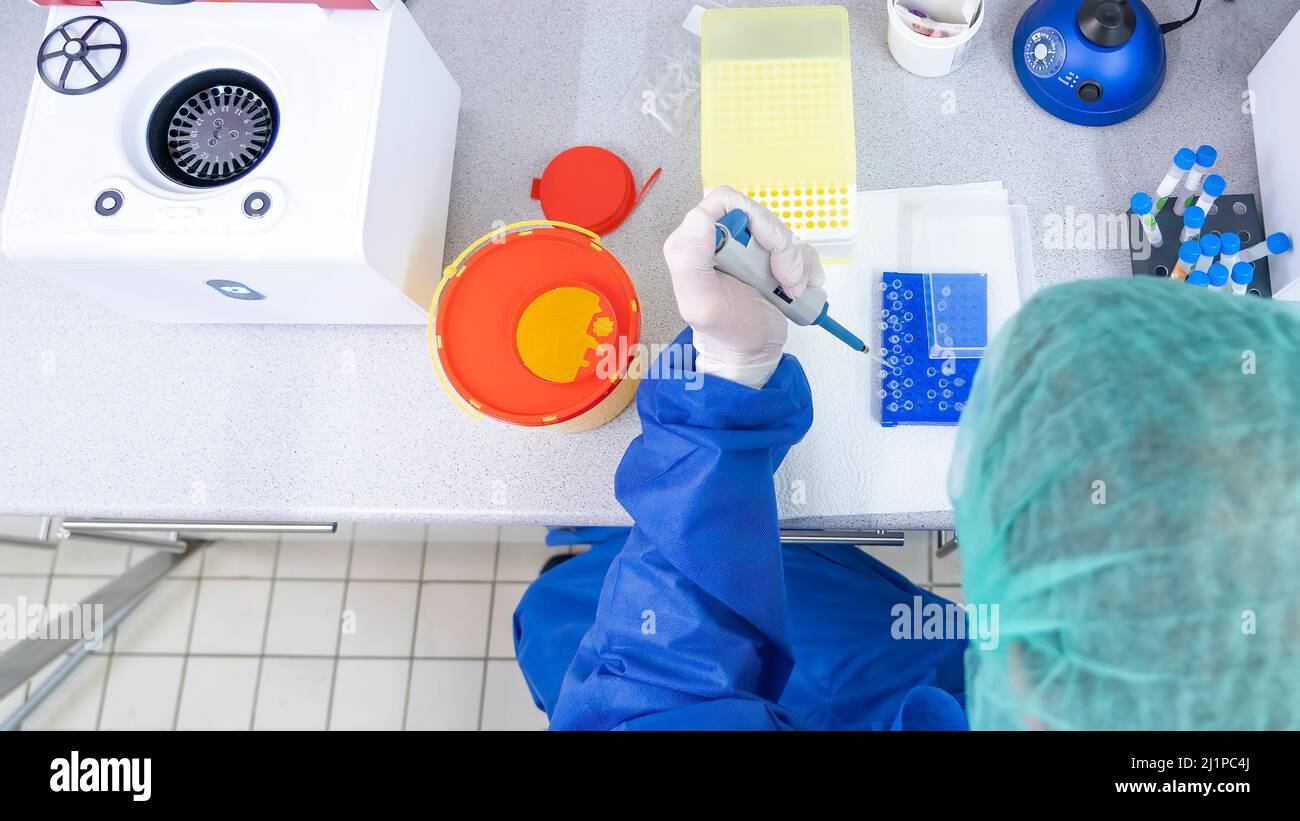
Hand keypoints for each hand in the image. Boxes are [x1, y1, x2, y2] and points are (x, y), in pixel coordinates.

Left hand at [662, 187, 824, 388]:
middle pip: (761, 216)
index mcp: (695, 241)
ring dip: (796, 263)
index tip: (763, 247)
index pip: (725, 201)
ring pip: (784, 232)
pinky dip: (806, 269)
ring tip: (790, 290)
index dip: (751, 216)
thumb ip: (691, 261)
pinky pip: (800, 248)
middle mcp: (722, 238)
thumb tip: (699, 217)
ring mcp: (749, 247)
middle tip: (784, 278)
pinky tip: (797, 289)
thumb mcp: (701, 303)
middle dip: (781, 248)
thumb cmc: (723, 331)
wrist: (749, 352)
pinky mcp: (773, 258)